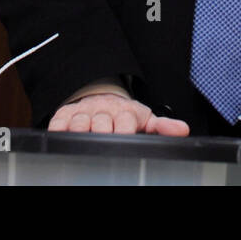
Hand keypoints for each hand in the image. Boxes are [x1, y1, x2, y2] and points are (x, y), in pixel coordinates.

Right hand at [48, 92, 190, 135]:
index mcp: (125, 112)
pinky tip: (60, 135)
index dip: (124, 130)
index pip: (125, 120)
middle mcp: (104, 111)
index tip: (124, 137)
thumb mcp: (145, 119)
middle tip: (102, 143)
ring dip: (80, 130)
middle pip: (101, 122)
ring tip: (81, 140)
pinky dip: (58, 128)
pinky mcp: (66, 114)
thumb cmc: (125, 115)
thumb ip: (162, 126)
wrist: (102, 97)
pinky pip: (59, 121)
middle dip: (101, 132)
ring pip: (80, 121)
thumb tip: (182, 130)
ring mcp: (84, 112)